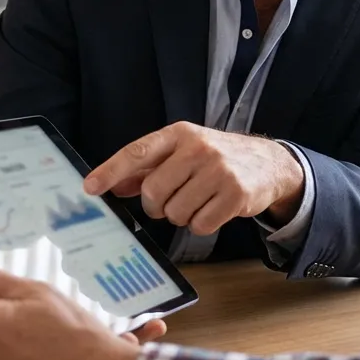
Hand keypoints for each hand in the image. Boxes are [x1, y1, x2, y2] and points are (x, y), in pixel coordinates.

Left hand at [83, 122, 304, 234]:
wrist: (269, 163)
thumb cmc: (216, 158)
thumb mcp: (182, 153)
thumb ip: (147, 169)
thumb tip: (112, 186)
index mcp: (180, 134)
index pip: (137, 152)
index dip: (111, 171)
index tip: (90, 188)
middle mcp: (198, 148)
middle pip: (154, 191)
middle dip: (157, 206)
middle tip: (169, 202)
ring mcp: (219, 170)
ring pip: (176, 212)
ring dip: (181, 215)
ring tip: (198, 201)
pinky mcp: (235, 194)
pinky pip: (200, 225)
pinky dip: (202, 224)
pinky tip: (213, 209)